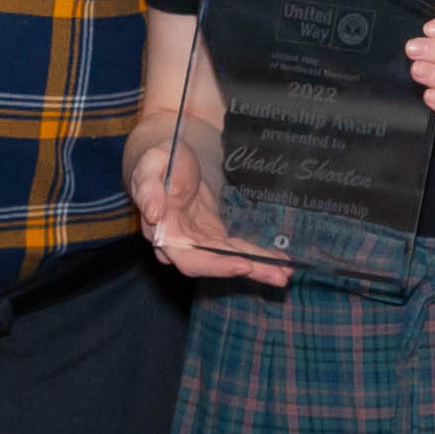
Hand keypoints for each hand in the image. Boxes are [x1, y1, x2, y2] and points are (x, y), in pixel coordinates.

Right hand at [124, 116, 292, 286]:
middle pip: (215, 265)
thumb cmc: (157, 160)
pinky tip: (280, 260)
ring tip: (286, 273)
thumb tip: (154, 215)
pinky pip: (237, 249)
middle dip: (247, 269)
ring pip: (230, 260)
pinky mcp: (214, 236)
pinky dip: (258, 256)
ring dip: (258, 268)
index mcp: (164, 232)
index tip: (243, 263)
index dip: (216, 264)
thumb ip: (148, 189)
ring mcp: (200, 242)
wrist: (168, 159)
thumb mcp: (150, 166)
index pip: (190, 258)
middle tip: (279, 274)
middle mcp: (182, 245)